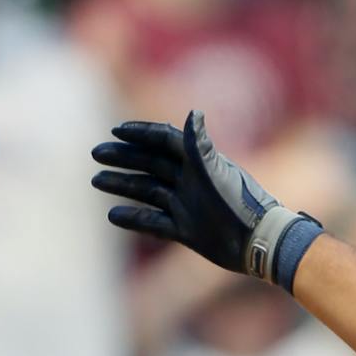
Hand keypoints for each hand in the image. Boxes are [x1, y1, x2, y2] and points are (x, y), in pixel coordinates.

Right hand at [91, 110, 309, 283]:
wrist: (259, 243)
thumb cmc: (240, 204)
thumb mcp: (217, 173)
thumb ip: (201, 145)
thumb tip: (193, 112)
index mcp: (199, 162)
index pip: (165, 139)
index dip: (140, 133)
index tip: (115, 130)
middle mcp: (191, 180)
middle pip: (151, 163)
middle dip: (124, 157)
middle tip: (97, 154)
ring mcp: (187, 205)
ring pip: (148, 191)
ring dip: (123, 184)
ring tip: (96, 181)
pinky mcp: (187, 230)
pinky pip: (154, 221)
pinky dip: (134, 218)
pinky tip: (112, 215)